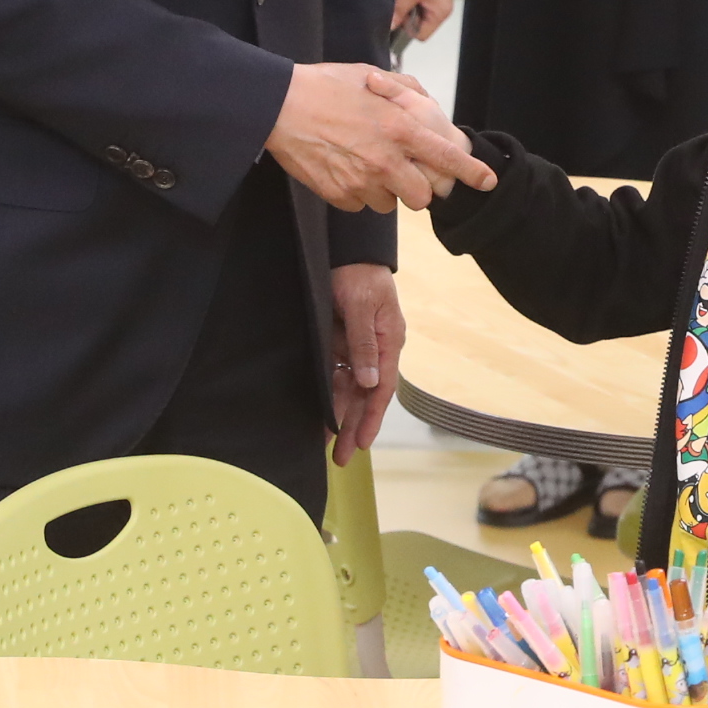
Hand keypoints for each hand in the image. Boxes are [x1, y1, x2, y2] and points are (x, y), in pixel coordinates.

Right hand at [268, 64, 494, 211]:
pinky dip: (357, 193)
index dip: (472, 173)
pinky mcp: (338, 195)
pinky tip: (344, 168)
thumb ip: (404, 89)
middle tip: (402, 170)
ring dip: (384, 189)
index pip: (447, 158)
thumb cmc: (325, 85)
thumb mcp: (371, 75)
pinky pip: (360, 205)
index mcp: (399, 128)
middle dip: (418, 187)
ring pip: (389, 204)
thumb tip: (422, 100)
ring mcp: (360, 181)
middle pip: (421, 197)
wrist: (279, 106)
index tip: (488, 182)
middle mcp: (385, 160)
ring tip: (364, 162)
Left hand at [328, 263, 405, 464]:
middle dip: (352, 426)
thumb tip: (369, 381)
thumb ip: (365, 343)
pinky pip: (334, 373)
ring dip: (338, 413)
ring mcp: (356, 347)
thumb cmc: (360, 275)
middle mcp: (375, 349)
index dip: (371, 417)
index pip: (382, 387)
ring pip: (348, 388)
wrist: (347, 250)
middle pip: (365, 395)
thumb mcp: (365, 306)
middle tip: (339, 457)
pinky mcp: (339, 341)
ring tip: (324, 443)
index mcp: (389, 341)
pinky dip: (328, 393)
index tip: (360, 443)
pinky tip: (317, 410)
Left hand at [390, 0, 457, 40]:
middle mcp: (438, 11)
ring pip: (411, 10)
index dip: (407, 29)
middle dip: (402, 11)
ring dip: (402, 1)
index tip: (398, 16)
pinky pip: (413, 0)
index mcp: (439, 15)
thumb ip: (400, 10)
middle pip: (415, 22)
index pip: (421, 35)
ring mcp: (433, 1)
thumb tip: (390, 27)